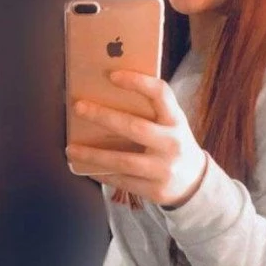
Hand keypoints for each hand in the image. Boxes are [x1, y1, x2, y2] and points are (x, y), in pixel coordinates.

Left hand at [66, 70, 206, 207]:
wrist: (194, 182)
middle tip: (79, 107)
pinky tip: (84, 166)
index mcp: (176, 120)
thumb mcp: (170, 124)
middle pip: (135, 127)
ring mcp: (163, 169)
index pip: (161, 94)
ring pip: (123, 160)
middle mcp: (172, 144)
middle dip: (104, 116)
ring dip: (93, 154)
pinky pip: (122, 180)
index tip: (112, 75)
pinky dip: (101, 173)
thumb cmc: (172, 144)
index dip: (138, 82)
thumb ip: (150, 111)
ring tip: (71, 148)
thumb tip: (107, 95)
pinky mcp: (154, 190)